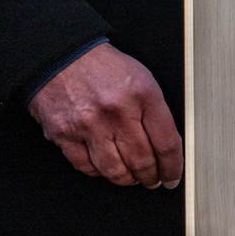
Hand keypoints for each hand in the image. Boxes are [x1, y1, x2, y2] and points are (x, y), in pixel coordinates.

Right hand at [26, 43, 182, 188]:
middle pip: (142, 161)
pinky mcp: (64, 134)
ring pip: (115, 170)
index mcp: (143, 95)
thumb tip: (167, 146)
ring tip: (133, 178)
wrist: (61, 55)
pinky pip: (86, 166)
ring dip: (127, 180)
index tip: (173, 176)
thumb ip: (156, 112)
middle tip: (153, 180)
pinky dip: (99, 172)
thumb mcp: (143, 79)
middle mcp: (117, 111)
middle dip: (152, 177)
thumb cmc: (103, 67)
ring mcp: (89, 125)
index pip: (166, 143)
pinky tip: (107, 168)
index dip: (173, 167)